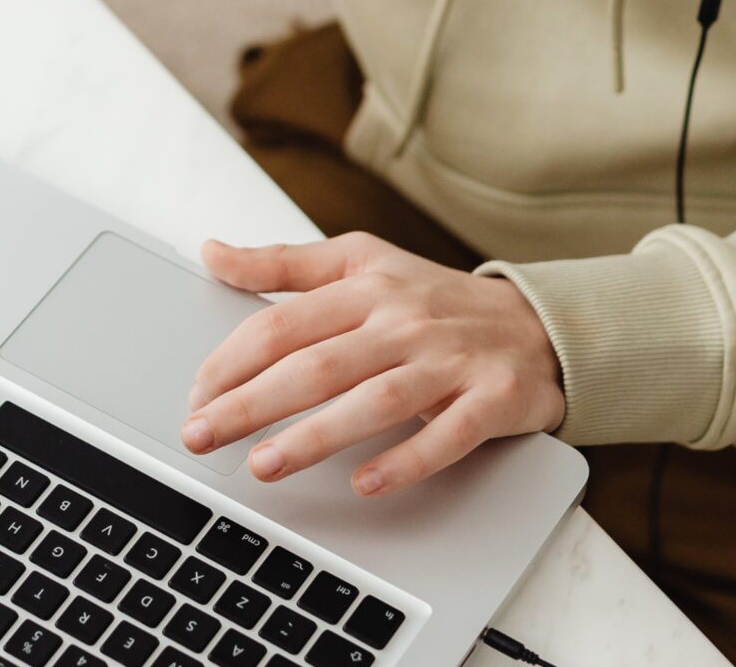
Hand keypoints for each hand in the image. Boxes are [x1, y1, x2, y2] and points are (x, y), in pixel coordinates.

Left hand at [182, 233, 563, 496]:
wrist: (539, 323)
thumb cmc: (435, 299)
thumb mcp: (361, 261)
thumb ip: (284, 264)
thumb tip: (212, 252)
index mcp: (366, 285)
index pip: (285, 323)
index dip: (233, 360)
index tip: (195, 394)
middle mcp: (404, 320)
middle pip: (317, 364)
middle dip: (251, 402)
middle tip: (201, 435)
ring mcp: (449, 361)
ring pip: (375, 400)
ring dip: (316, 436)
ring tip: (264, 465)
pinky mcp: (492, 399)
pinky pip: (447, 435)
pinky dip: (406, 461)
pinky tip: (366, 484)